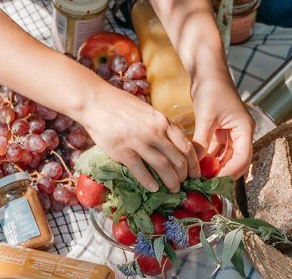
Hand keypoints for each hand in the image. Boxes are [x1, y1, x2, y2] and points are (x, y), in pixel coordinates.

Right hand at [77, 84, 196, 191]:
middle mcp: (154, 132)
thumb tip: (172, 144)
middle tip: (183, 185)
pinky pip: (140, 170)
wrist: (96, 102)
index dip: (193, 163)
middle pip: (177, 159)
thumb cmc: (122, 106)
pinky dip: (149, 182)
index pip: (186, 146)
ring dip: (170, 181)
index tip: (195, 174)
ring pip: (163, 166)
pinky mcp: (122, 150)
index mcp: (163, 121)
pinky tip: (153, 188)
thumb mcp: (148, 112)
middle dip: (184, 176)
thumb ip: (160, 127)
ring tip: (172, 190)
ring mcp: (138, 141)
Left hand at [190, 73, 253, 177]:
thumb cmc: (211, 88)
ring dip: (214, 166)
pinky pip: (217, 149)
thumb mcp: (206, 116)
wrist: (206, 70)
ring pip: (225, 156)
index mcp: (245, 129)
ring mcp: (231, 131)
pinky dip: (208, 157)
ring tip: (198, 176)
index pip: (242, 158)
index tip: (213, 182)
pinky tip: (197, 164)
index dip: (229, 172)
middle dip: (222, 172)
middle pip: (236, 160)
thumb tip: (194, 163)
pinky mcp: (221, 130)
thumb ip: (202, 141)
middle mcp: (241, 132)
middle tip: (204, 183)